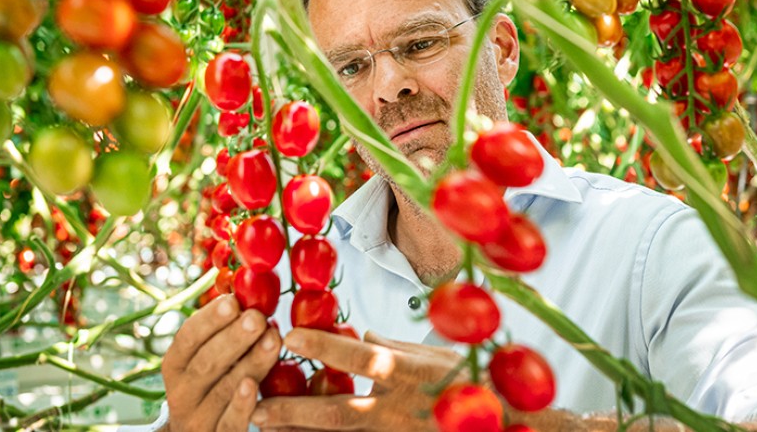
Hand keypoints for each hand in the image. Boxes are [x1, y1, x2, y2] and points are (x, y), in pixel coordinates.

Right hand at [162, 294, 281, 431]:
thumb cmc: (215, 383)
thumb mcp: (210, 357)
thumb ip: (223, 331)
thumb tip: (250, 291)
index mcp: (175, 366)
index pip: (187, 339)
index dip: (209, 320)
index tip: (233, 302)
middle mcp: (180, 394)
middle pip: (205, 364)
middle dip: (233, 338)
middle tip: (257, 318)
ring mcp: (197, 420)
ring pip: (222, 389)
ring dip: (249, 363)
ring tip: (272, 339)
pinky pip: (229, 423)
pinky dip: (241, 405)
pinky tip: (253, 385)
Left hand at [250, 329, 464, 430]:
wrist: (499, 424)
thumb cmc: (470, 382)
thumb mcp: (437, 355)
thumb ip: (396, 347)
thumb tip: (362, 337)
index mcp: (411, 374)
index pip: (362, 359)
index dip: (326, 347)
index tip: (291, 334)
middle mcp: (398, 410)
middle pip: (339, 411)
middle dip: (295, 408)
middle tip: (256, 402)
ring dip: (298, 430)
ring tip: (261, 422)